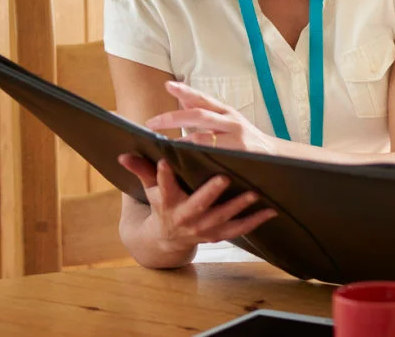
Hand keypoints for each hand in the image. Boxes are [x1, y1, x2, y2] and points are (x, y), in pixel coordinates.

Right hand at [118, 153, 276, 254]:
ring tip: (254, 193)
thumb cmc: (163, 204)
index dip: (162, 176)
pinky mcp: (218, 234)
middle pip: (197, 205)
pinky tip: (271, 210)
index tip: (164, 161)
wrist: (167, 239)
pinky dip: (255, 221)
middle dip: (209, 193)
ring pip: (222, 218)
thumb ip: (142, 171)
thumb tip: (123, 155)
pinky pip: (239, 229)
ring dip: (238, 206)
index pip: (162, 187)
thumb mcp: (150, 190)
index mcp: (167, 203)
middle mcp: (185, 218)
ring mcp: (203, 229)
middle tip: (223, 178)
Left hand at [146, 81, 275, 152]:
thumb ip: (207, 113)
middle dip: (173, 118)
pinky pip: (212, 156)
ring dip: (180, 142)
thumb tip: (183, 101)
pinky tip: (184, 160)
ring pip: (203, 138)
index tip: (168, 86)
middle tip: (151, 123)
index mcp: (227, 112)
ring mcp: (236, 139)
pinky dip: (196, 157)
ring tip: (162, 145)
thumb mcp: (229, 121)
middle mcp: (232, 122)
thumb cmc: (247, 140)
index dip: (186, 92)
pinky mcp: (239, 155)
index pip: (204, 99)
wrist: (275, 157)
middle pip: (199, 116)